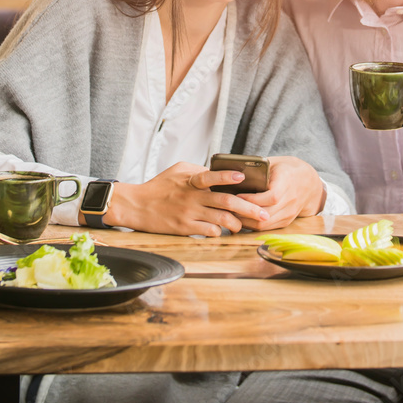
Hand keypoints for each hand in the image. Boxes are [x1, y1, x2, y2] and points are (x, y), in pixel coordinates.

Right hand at [101, 162, 269, 235]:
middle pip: (226, 203)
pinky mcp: (185, 228)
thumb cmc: (160, 186)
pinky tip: (223, 231)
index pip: (211, 176)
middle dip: (248, 209)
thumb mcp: (179, 170)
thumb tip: (219, 174)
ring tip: (243, 226)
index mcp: (192, 180)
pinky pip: (208, 232)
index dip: (227, 176)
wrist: (138, 205)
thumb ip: (199, 172)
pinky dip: (219, 232)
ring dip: (236, 224)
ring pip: (221, 221)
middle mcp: (193, 197)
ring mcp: (189, 214)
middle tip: (263, 215)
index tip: (242, 176)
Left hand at [235, 156, 325, 230]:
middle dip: (245, 213)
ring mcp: (290, 213)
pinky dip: (253, 225)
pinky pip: (268, 228)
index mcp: (287, 182)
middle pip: (266, 214)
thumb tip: (235, 172)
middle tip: (228, 208)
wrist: (309, 182)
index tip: (237, 196)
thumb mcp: (275, 162)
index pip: (271, 197)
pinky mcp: (287, 221)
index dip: (253, 200)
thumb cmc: (287, 169)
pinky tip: (242, 219)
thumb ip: (259, 167)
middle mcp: (291, 200)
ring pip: (265, 224)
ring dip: (247, 222)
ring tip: (232, 215)